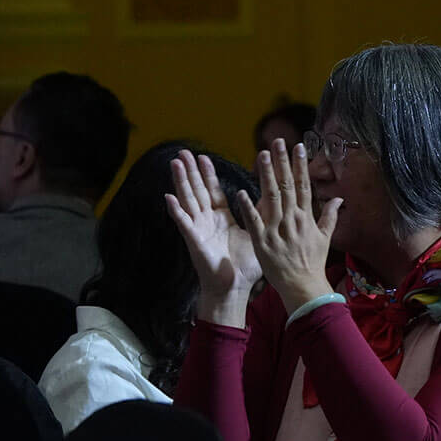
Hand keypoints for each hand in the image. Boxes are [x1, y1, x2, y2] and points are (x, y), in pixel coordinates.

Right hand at [165, 151, 263, 324]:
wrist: (235, 288)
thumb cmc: (245, 266)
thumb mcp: (255, 233)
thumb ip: (260, 214)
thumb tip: (272, 196)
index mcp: (222, 219)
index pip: (212, 191)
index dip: (207, 174)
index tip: (203, 157)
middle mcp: (207, 221)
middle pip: (197, 190)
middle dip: (190, 171)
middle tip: (183, 152)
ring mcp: (199, 229)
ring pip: (188, 200)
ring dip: (180, 182)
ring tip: (174, 163)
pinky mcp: (194, 240)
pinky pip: (183, 223)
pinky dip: (176, 210)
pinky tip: (167, 197)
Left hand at [237, 142, 341, 312]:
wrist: (302, 285)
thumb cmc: (313, 262)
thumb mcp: (325, 238)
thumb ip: (330, 216)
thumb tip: (339, 199)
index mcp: (306, 216)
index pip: (303, 184)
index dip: (300, 165)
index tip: (298, 146)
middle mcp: (292, 219)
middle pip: (286, 185)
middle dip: (282, 162)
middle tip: (277, 141)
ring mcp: (276, 229)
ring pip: (270, 197)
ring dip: (266, 175)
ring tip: (262, 155)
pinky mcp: (262, 241)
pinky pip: (254, 221)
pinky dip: (248, 207)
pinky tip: (242, 191)